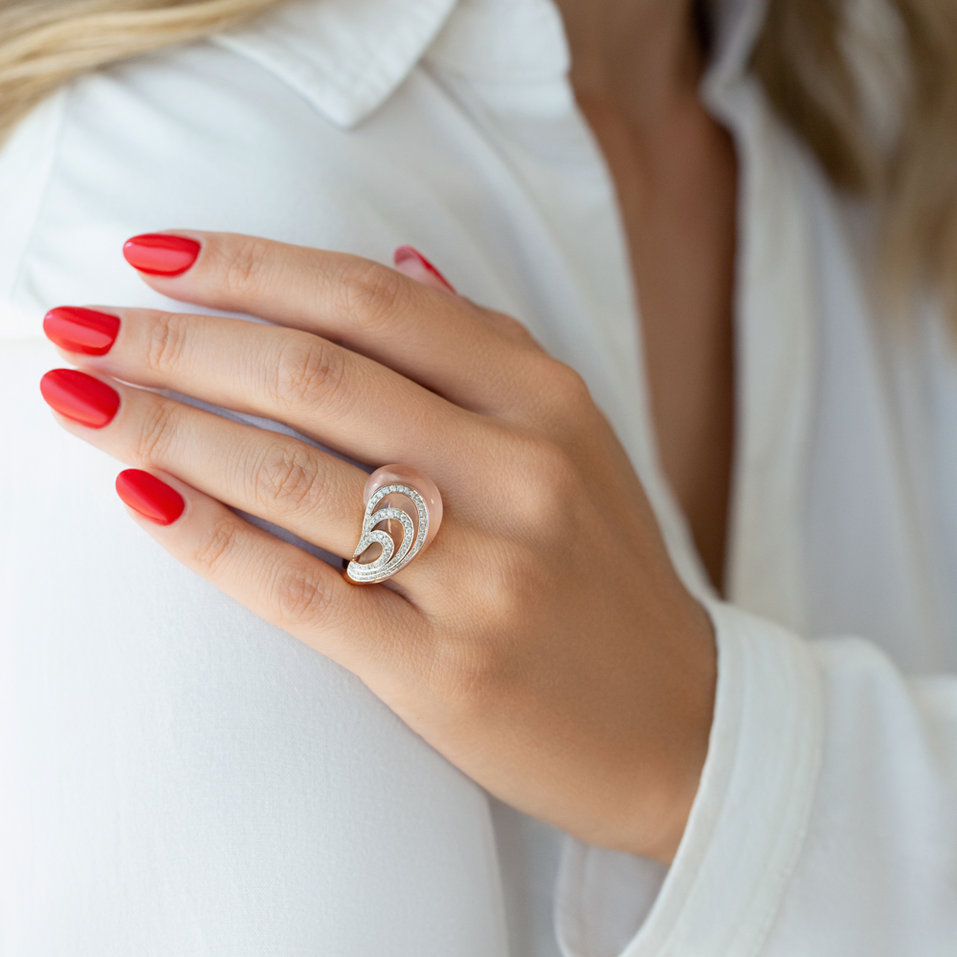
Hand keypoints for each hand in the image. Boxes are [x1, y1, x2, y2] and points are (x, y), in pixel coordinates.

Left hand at [39, 231, 716, 863]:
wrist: (682, 724)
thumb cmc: (610, 576)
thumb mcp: (577, 440)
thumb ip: (488, 347)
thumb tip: (398, 257)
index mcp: (547, 401)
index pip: (372, 300)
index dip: (250, 266)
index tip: (155, 254)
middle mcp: (518, 473)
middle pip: (315, 374)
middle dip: (175, 339)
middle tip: (78, 325)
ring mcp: (484, 574)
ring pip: (293, 475)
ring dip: (164, 428)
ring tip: (77, 398)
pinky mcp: (445, 671)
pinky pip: (304, 591)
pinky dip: (209, 540)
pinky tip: (139, 498)